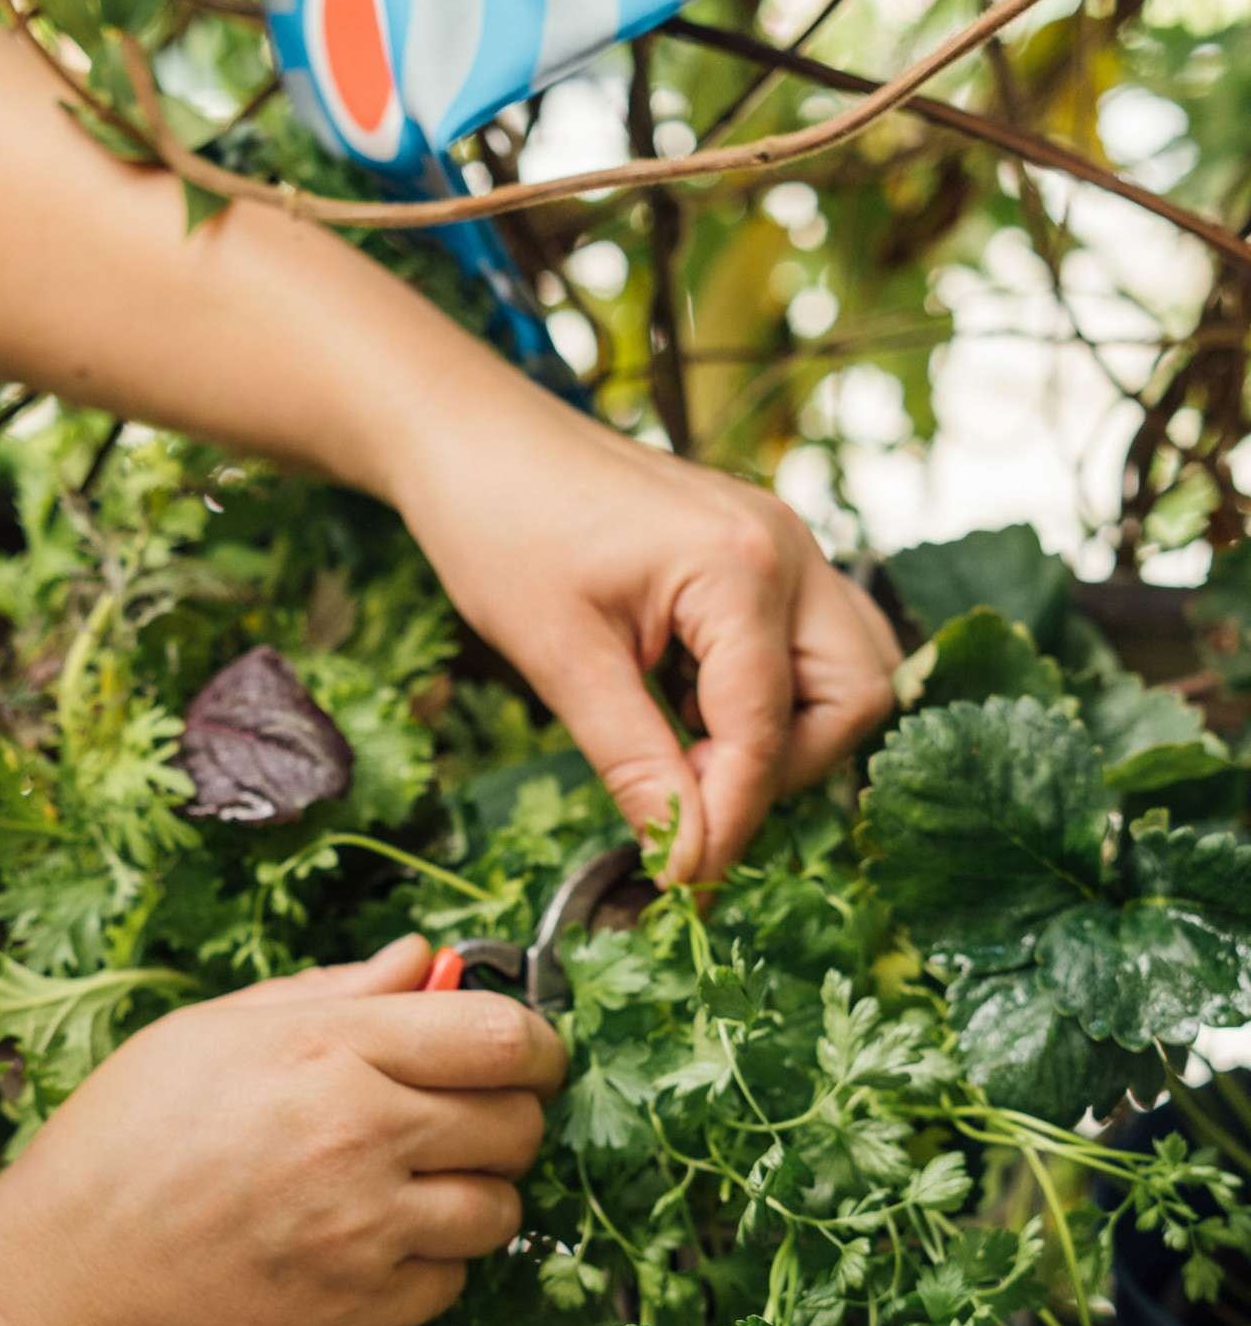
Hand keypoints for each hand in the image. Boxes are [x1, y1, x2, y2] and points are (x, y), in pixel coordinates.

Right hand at [0, 935, 565, 1325]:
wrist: (62, 1288)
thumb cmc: (117, 1147)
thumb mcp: (208, 1034)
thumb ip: (329, 992)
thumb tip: (421, 958)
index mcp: (327, 1048)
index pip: (499, 1034)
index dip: (534, 1043)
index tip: (525, 1055)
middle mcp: (362, 1132)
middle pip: (518, 1121)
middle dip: (508, 1117)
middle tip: (460, 1121)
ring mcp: (368, 1229)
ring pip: (501, 1208)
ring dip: (474, 1194)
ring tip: (410, 1187)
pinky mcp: (362, 1310)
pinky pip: (453, 1282)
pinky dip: (430, 1264)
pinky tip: (370, 1245)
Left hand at [387, 378, 898, 883]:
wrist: (475, 440)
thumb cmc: (501, 528)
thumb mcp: (559, 659)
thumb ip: (632, 761)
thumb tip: (679, 859)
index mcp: (740, 568)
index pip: (765, 731)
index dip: (727, 820)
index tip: (684, 885)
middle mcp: (788, 550)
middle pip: (850, 699)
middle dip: (784, 775)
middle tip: (695, 814)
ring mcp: (784, 546)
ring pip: (846, 672)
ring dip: (790, 739)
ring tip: (694, 769)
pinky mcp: (761, 554)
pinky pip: (806, 644)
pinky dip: (770, 699)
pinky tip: (690, 719)